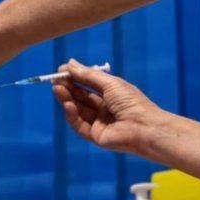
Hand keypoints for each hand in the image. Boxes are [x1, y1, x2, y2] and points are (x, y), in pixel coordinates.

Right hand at [52, 59, 168, 154]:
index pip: (88, 84)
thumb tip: (69, 63)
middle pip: (81, 97)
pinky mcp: (95, 136)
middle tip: (55, 80)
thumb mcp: (110, 84)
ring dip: (67, 99)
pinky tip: (68, 104)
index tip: (61, 71)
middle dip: (68, 87)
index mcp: (111, 94)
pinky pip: (79, 125)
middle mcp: (104, 108)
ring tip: (57, 89)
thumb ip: (88, 75)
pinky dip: (72, 114)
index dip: (75, 77)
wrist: (144, 128)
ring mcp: (99, 122)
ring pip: (78, 109)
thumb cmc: (131, 102)